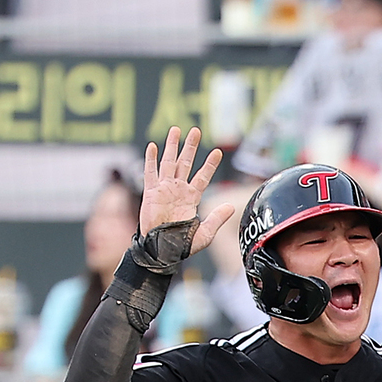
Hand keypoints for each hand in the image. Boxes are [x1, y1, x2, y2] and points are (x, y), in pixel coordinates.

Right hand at [139, 127, 233, 251]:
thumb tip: (230, 206)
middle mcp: (178, 190)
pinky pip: (150, 173)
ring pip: (169, 162)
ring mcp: (164, 189)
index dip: (210, 165)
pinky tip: (152, 146)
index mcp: (191, 198)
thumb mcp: (204, 234)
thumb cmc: (181, 245)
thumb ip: (216, 219)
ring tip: (176, 130)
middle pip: (186, 163)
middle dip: (191, 147)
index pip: (203, 177)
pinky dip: (150, 159)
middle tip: (196, 130)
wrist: (161, 251)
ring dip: (172, 146)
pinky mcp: (151, 193)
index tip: (217, 152)